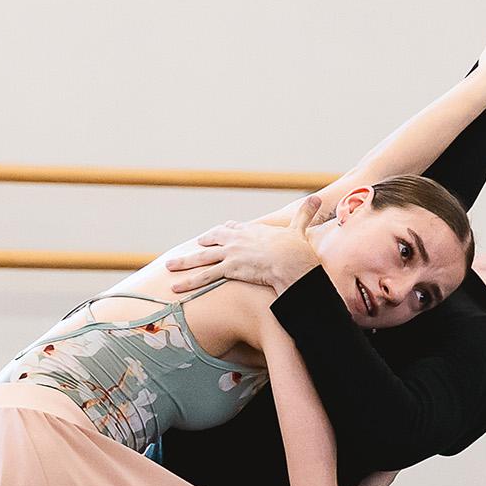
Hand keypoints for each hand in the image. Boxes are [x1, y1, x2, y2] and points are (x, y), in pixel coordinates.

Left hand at [166, 195, 322, 293]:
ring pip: (201, 258)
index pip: (232, 228)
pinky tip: (175, 287)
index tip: (217, 233)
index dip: (224, 232)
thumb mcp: (299, 227)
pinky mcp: (228, 269)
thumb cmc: (297, 248)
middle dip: (201, 244)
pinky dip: (189, 282)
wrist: (292, 262)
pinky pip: (204, 277)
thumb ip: (304, 213)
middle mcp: (236, 239)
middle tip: (192, 247)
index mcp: (250, 230)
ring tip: (168, 267)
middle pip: (212, 240)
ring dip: (184, 263)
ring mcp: (230, 254)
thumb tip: (317, 198)